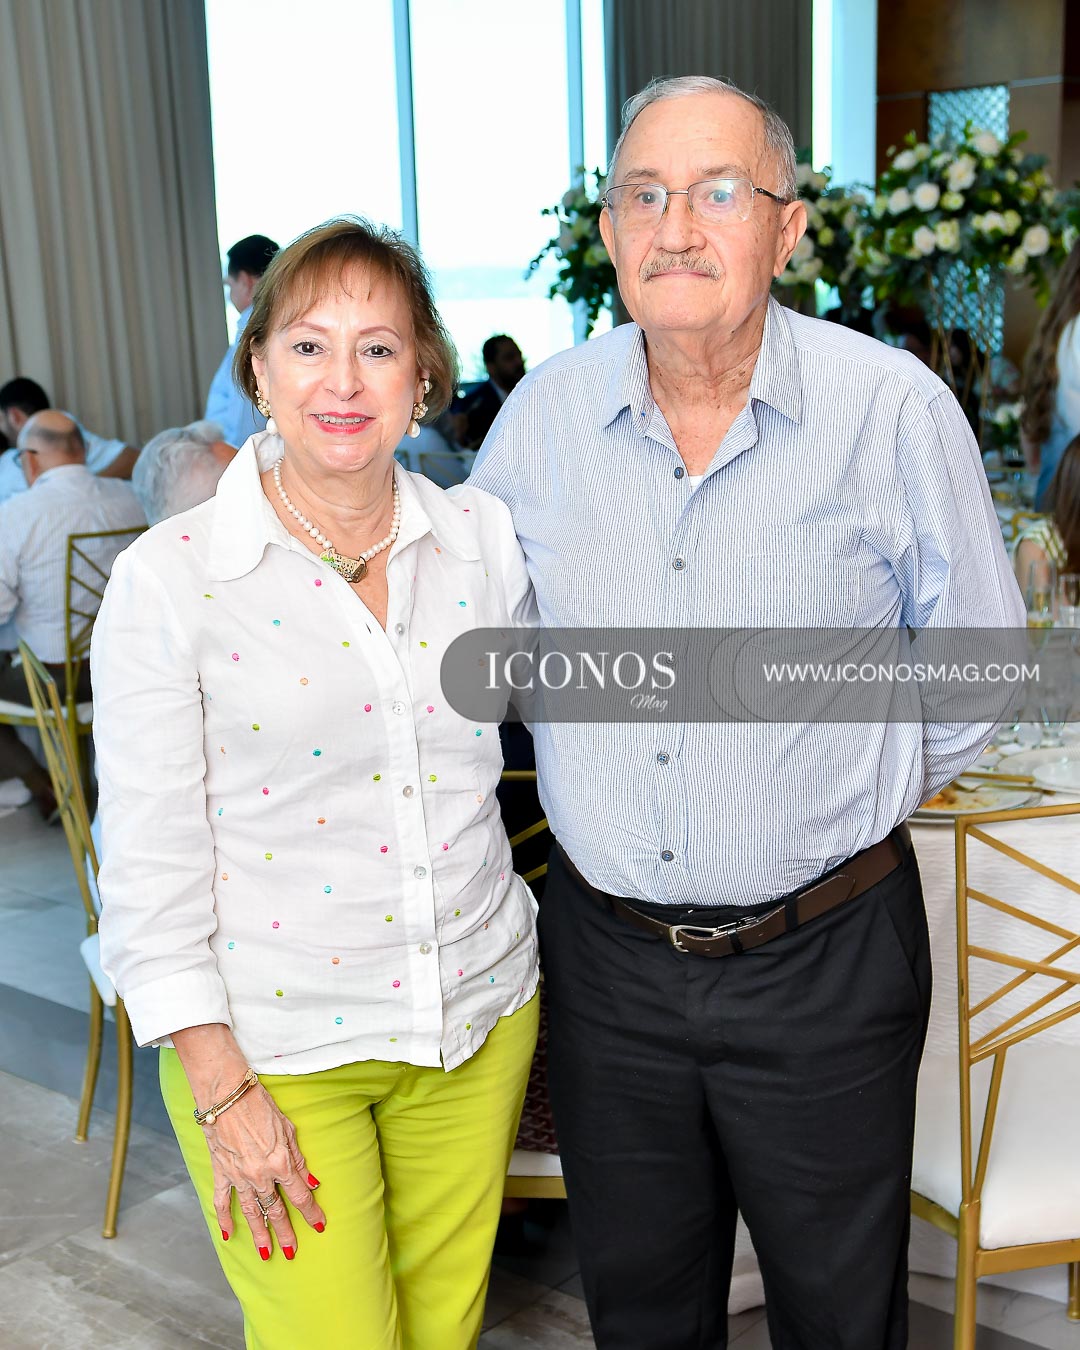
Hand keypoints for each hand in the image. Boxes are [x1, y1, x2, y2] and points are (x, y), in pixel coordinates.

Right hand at [203, 1082, 325, 1259]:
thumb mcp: (288, 1129)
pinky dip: (224, 1219)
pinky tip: (228, 1234)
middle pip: (276, 1210)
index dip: (311, 1213)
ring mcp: (239, 1176)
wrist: (226, 1094)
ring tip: (266, 1254)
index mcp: (280, 1163)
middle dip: (286, 1232)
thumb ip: (298, 1159)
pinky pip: (222, 1202)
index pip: (300, 1196)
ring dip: (259, 1234)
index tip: (319, 1226)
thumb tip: (312, 1182)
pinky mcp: (221, 1172)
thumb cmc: (260, 1104)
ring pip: (251, 1213)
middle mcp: (260, 1175)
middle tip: (293, 1251)